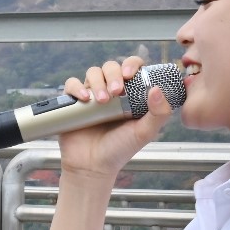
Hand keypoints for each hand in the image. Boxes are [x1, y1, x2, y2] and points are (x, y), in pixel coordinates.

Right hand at [58, 57, 173, 181]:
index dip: (132, 64)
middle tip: (116, 91)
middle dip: (113, 74)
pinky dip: (77, 87)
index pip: (133, 68)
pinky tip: (84, 99)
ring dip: (97, 81)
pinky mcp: (73, 103)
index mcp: (130, 95)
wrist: (92, 165)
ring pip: (92, 72)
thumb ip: (158, 113)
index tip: (130, 75)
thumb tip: (157, 89)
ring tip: (101, 100)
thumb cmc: (119, 149)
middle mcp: (111, 92)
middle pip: (111, 67)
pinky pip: (71, 84)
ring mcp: (92, 96)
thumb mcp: (145, 132)